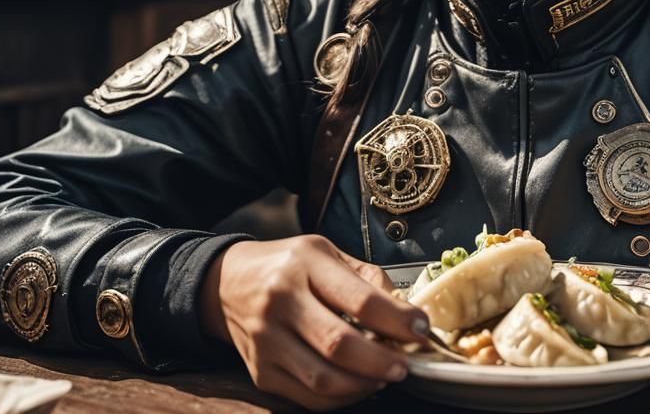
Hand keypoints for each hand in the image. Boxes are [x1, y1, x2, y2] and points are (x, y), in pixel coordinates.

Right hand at [200, 235, 428, 410]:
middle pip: (340, 344)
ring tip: (384, 375)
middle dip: (382, 360)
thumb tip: (404, 309)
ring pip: (323, 379)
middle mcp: (280, 301)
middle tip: (405, 364)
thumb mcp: (325, 252)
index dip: (397, 318)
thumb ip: (364, 277)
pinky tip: (358, 384)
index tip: (422, 328)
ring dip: (364, 385)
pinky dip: (340, 397)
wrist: (228, 283)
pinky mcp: (260, 372)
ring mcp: (266, 340)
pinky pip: (307, 397)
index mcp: (304, 264)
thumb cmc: (288, 265)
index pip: (359, 298)